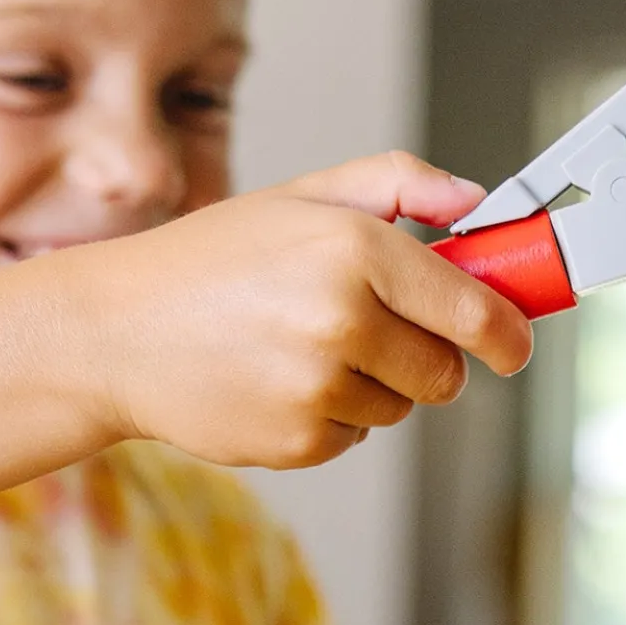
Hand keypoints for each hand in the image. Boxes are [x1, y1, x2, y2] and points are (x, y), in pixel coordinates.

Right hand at [66, 152, 533, 468]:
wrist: (111, 333)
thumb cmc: (208, 262)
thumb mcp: (300, 197)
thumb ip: (396, 185)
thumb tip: (473, 201)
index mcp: (354, 248)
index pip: (473, 309)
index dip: (507, 333)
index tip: (514, 343)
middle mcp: (341, 317)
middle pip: (445, 370)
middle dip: (425, 356)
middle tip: (368, 329)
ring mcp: (319, 385)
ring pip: (402, 406)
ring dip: (372, 384)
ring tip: (301, 347)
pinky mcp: (299, 439)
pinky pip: (357, 436)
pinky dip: (331, 416)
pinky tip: (277, 381)